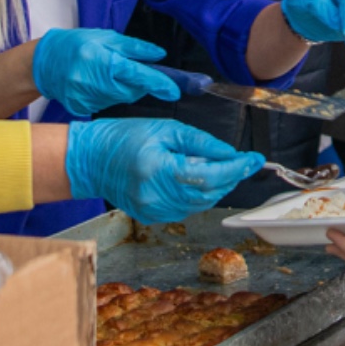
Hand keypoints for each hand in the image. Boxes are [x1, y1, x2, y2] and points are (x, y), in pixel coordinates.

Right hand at [31, 28, 179, 116]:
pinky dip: (109, 95)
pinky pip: (106, 104)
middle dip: (140, 85)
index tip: (174, 91)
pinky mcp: (82, 108)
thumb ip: (133, 47)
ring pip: (120, 99)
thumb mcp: (105, 37)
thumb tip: (158, 55)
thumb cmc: (75, 45)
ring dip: (123, 88)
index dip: (159, 84)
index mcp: (103, 61)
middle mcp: (95, 83)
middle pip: (132, 91)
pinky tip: (96, 84)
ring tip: (108, 74)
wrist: (43, 63)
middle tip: (135, 72)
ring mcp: (87, 98)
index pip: (138, 75)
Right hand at [65, 119, 264, 222]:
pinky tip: (199, 179)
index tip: (255, 159)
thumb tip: (229, 153)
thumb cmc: (123, 137)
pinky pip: (186, 208)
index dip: (237, 168)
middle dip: (231, 177)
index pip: (210, 175)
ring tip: (223, 168)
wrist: (89, 160)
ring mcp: (153, 211)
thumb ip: (199, 142)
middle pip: (209, 193)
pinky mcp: (151, 217)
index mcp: (159, 170)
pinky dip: (199, 195)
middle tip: (244, 161)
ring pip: (200, 204)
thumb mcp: (164, 128)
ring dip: (217, 187)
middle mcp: (157, 197)